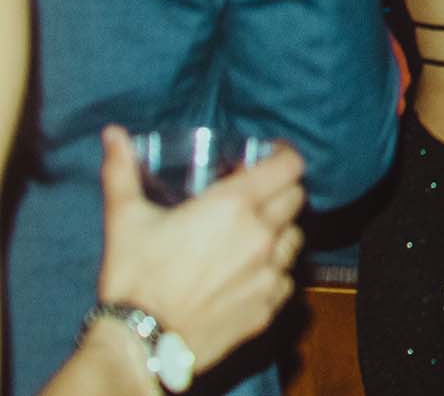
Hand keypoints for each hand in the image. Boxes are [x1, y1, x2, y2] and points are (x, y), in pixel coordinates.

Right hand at [93, 125, 304, 371]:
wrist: (140, 343)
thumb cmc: (134, 277)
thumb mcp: (125, 219)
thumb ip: (122, 172)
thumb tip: (113, 134)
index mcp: (235, 205)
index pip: (289, 165)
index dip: (283, 156)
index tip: (269, 158)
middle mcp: (263, 234)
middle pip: (296, 198)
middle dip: (280, 191)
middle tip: (256, 198)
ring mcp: (271, 272)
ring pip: (296, 238)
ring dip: (280, 232)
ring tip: (252, 237)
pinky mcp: (270, 305)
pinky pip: (287, 279)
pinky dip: (274, 272)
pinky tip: (248, 275)